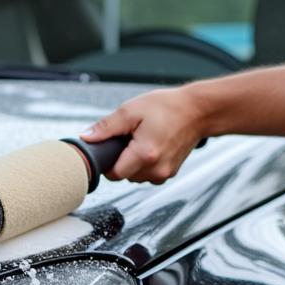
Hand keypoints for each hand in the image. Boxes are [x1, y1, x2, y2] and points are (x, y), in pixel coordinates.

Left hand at [81, 86, 207, 184]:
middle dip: (122, 159)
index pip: (113, 174)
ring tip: (143, 140)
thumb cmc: (168, 107)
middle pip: (124, 176)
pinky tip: (153, 146)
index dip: (109, 161)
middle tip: (130, 138)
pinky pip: (148, 174)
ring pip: (136, 177)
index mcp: (144, 155)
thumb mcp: (131, 110)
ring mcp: (164, 174)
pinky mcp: (170, 174)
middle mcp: (155, 169)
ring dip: (134, 163)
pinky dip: (146, 164)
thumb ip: (106, 127)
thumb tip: (87, 138)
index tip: (113, 147)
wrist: (198, 111)